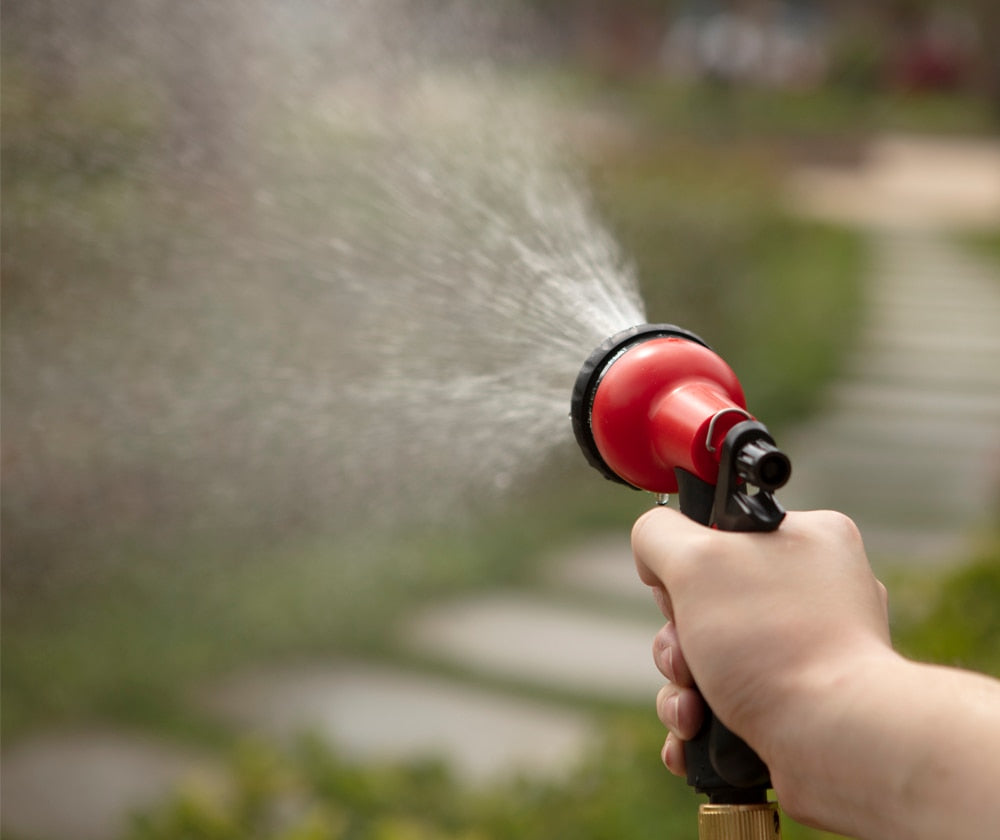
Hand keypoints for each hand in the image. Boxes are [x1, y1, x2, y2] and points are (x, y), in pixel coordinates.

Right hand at [633, 507, 890, 787]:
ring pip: (710, 660)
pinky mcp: (797, 708)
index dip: (685, 566)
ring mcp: (807, 655)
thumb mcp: (696, 559)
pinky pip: (729, 707)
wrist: (835, 746)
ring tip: (691, 713)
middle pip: (704, 603)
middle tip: (688, 659)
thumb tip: (654, 556)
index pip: (717, 533)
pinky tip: (691, 742)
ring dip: (681, 691)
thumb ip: (659, 534)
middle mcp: (813, 594)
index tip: (684, 593)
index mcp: (808, 539)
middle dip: (677, 642)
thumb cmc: (774, 645)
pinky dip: (700, 726)